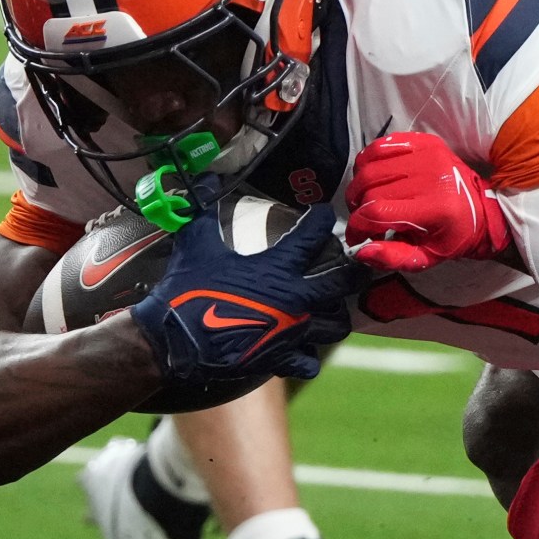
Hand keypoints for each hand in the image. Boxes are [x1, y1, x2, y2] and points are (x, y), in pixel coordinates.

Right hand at [131, 205, 357, 387]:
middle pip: (341, 283)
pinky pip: (310, 361)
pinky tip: (306, 349)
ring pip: (336, 325)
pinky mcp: (282, 358)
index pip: (312, 236)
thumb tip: (206, 178)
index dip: (321, 221)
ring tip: (333, 308)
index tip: (323, 215)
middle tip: (361, 265)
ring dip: (336, 315)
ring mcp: (292, 332)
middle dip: (355, 271)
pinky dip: (311, 355)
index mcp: (277, 268)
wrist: (177, 341)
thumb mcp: (196, 244)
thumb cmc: (188, 291)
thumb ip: (205, 210)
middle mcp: (294, 300)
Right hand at [344, 132, 512, 274]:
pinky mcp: (424, 142)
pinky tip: (373, 178)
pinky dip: (368, 162)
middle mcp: (429, 177)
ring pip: (370, 166)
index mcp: (433, 208)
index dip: (357, 226)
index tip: (356, 237)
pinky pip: (381, 145)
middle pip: (370, 189)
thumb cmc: (453, 236)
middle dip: (358, 209)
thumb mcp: (427, 257)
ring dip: (359, 186)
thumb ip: (393, 258)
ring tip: (366, 201)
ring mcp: (427, 154)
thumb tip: (360, 252)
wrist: (483, 208)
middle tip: (365, 221)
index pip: (377, 211)